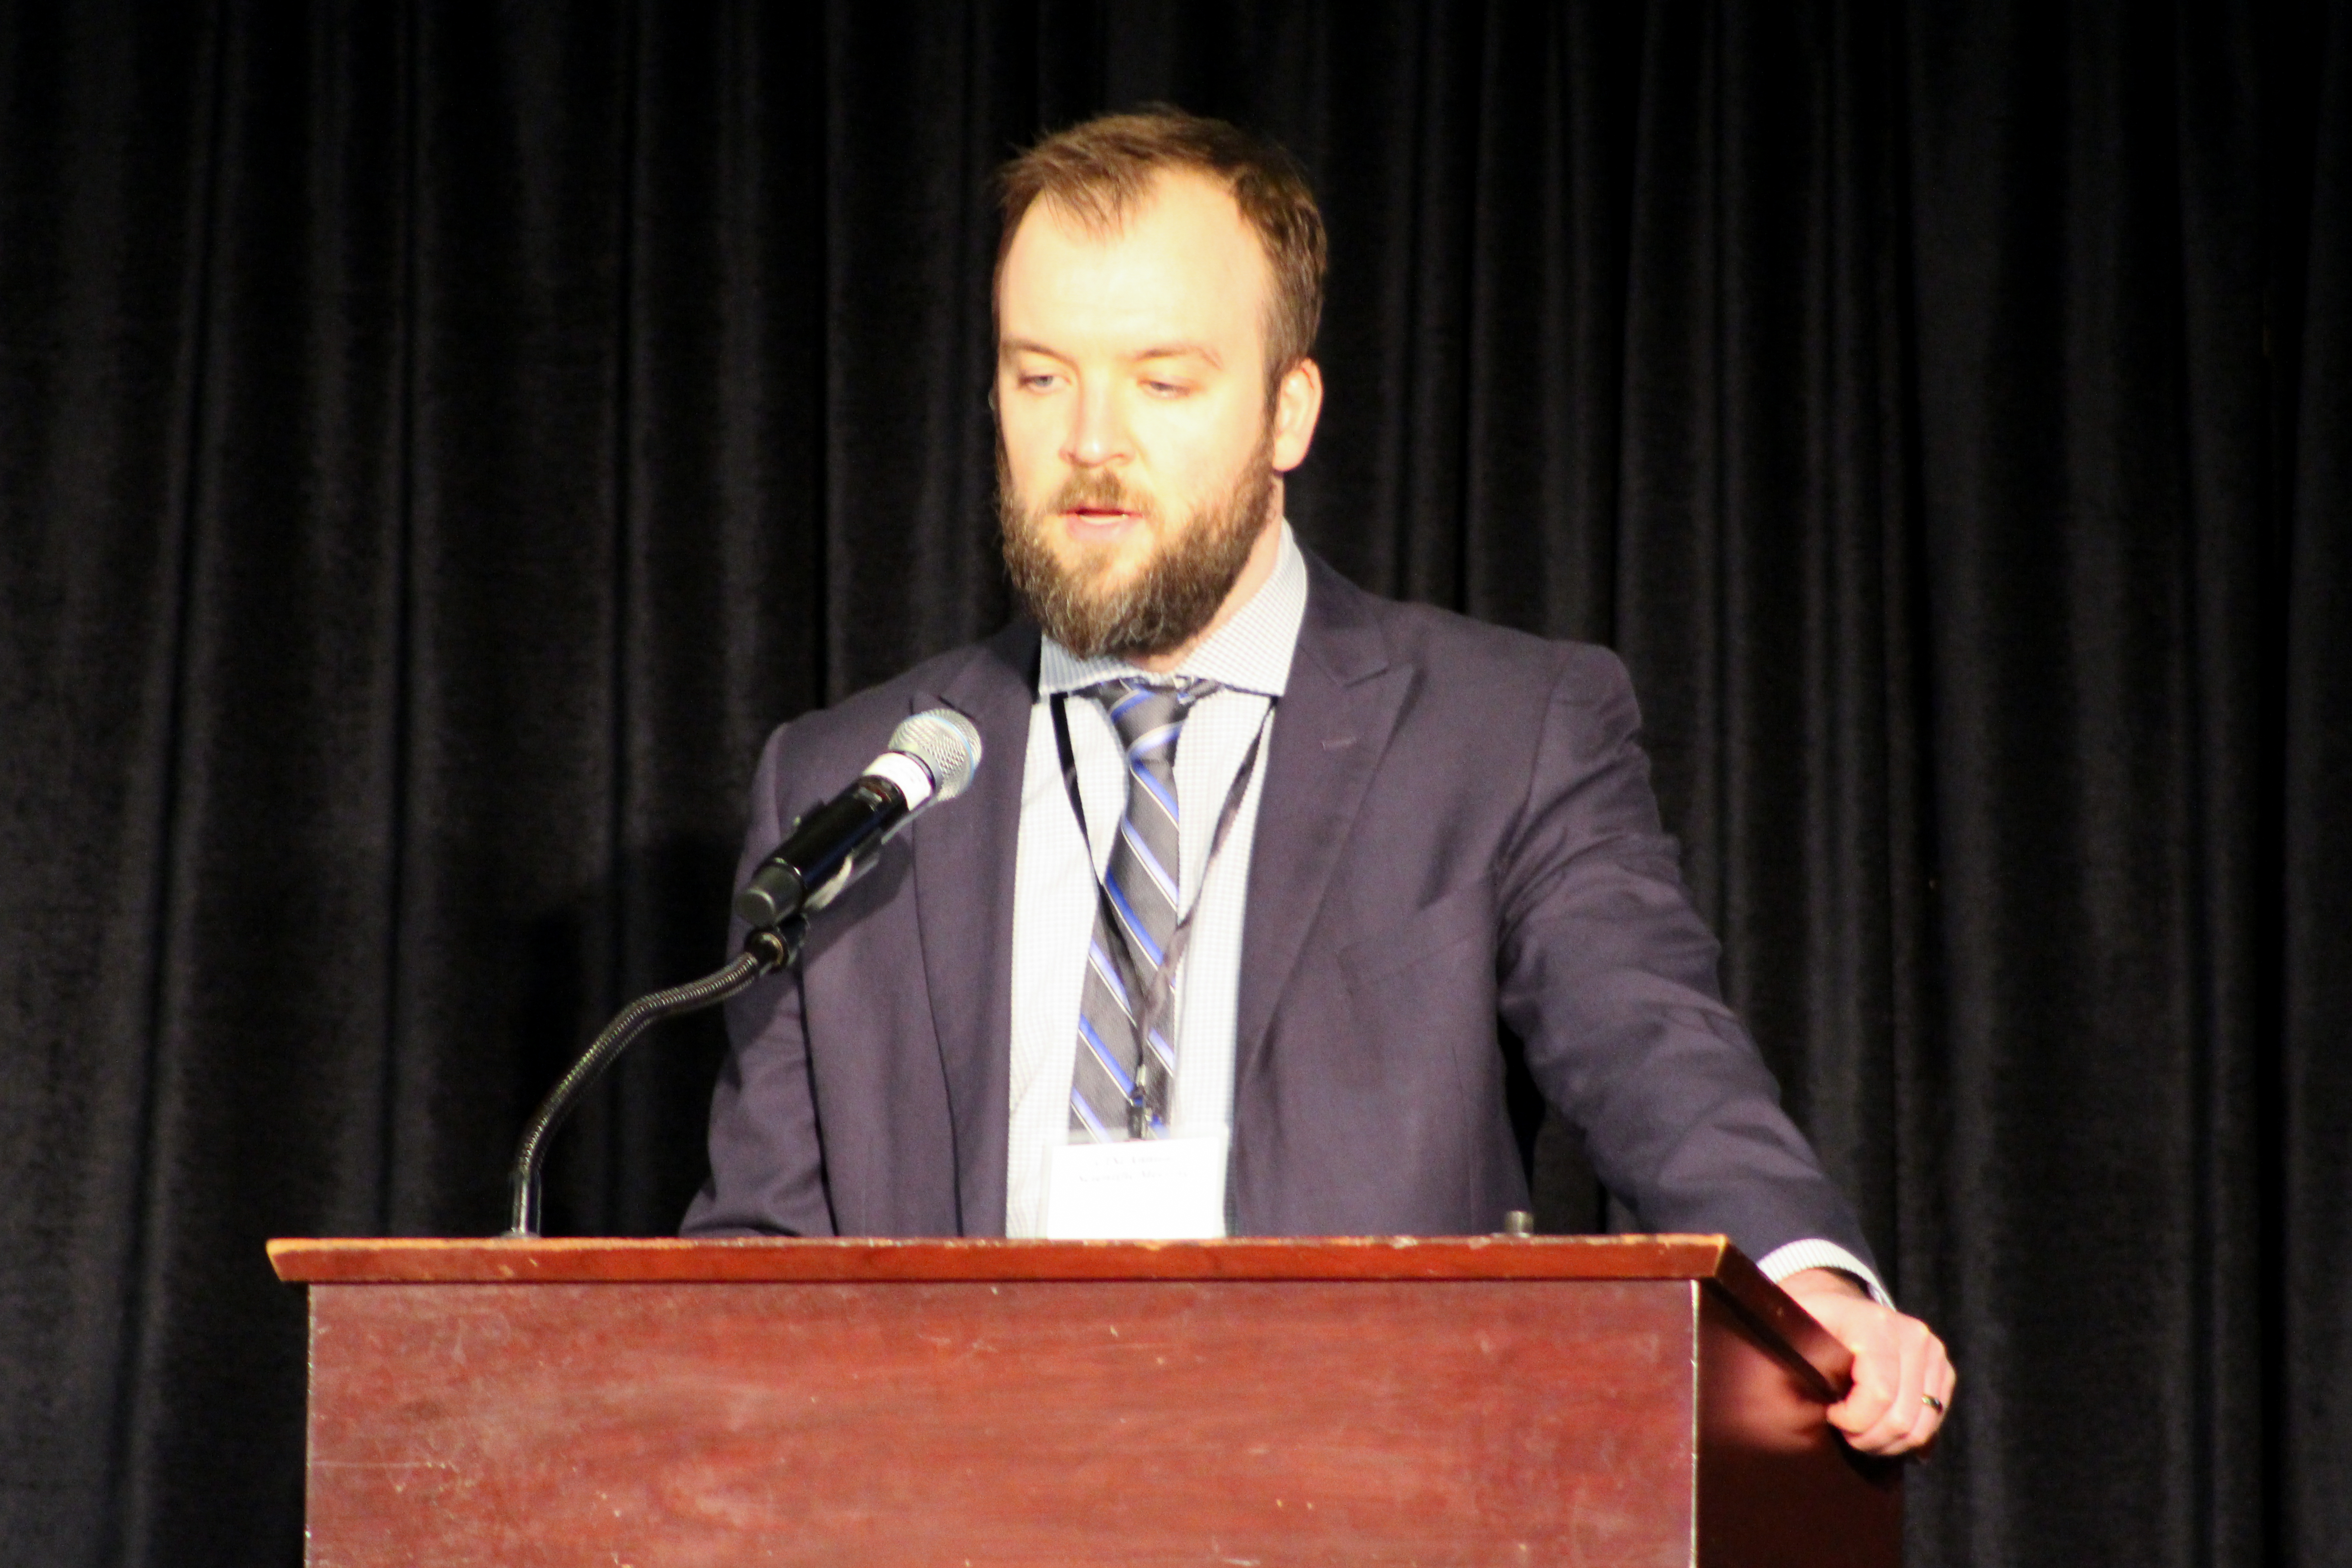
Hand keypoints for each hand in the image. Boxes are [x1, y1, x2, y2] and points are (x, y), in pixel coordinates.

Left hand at [1778, 1267, 1953, 1456]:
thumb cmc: (1808, 1322)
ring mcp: (1932, 1351)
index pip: (1879, 1394)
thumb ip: (1793, 1357)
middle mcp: (1912, 1334)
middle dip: (1869, 1438)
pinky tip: (1880, 1427)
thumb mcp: (1793, 1330)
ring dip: (1888, 1442)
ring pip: (1921, 1426)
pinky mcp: (1942, 1369)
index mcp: (1875, 1324)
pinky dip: (1907, 1435)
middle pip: (1902, 1417)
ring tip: (1860, 1432)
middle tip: (1844, 1432)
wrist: (1835, 1302)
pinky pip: (1933, 1421)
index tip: (1829, 1415)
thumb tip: (1789, 1407)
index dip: (1852, 1420)